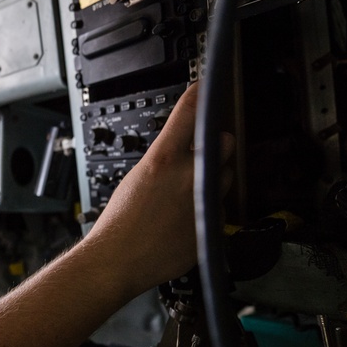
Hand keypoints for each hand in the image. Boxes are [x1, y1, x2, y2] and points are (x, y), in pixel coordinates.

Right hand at [85, 82, 235, 297]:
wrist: (120, 259)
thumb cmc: (120, 222)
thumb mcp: (136, 177)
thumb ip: (165, 161)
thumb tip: (182, 152)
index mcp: (164, 160)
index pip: (188, 114)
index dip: (199, 95)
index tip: (205, 87)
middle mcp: (189, 176)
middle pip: (224, 143)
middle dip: (218, 145)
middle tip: (204, 153)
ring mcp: (205, 201)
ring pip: (226, 177)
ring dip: (214, 178)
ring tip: (189, 194)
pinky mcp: (213, 224)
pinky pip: (220, 207)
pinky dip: (209, 209)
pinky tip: (187, 218)